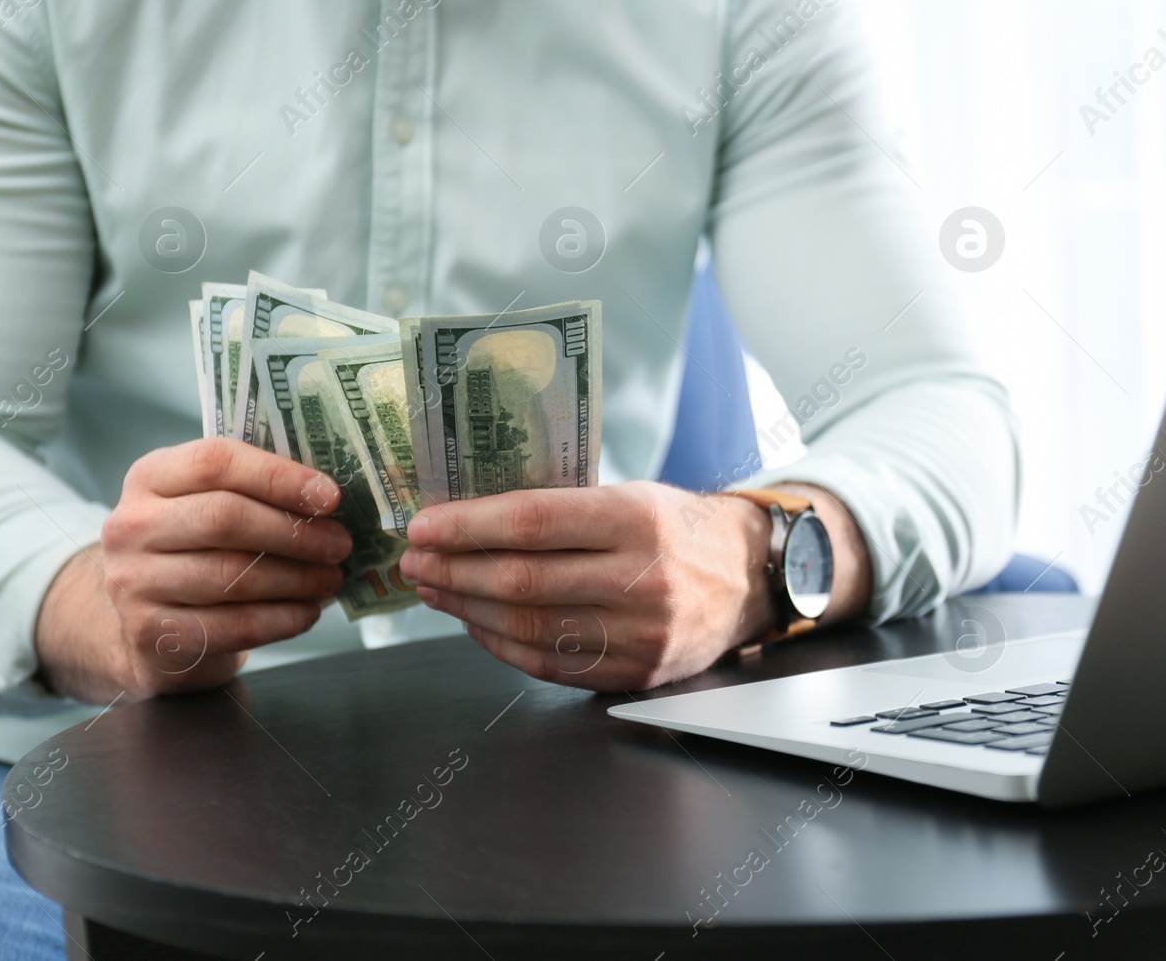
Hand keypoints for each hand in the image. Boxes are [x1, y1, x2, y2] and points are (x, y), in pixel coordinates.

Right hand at [35, 438, 351, 702]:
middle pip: (225, 518)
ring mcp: (133, 582)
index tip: (331, 497)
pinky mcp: (151, 634)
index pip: (215, 462)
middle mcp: (131, 526)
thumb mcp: (209, 506)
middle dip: (295, 533)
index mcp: (150, 477)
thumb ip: (255, 492)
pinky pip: (233, 625)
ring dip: (297, 579)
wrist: (150, 626)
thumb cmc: (197, 552)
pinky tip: (307, 613)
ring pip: (232, 575)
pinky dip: (282, 619)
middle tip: (339, 545)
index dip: (279, 477)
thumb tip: (329, 498)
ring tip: (331, 579)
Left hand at [401, 481, 872, 690]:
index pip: (532, 522)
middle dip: (453, 570)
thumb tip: (470, 517)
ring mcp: (641, 632)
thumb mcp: (634, 494)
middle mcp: (642, 578)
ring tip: (434, 589)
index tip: (423, 526)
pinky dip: (502, 644)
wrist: (750, 578)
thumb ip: (564, 508)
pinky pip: (551, 663)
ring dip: (467, 608)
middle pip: (521, 579)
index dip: (467, 527)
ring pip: (529, 626)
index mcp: (638, 518)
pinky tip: (476, 623)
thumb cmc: (680, 527)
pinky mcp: (637, 671)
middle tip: (414, 560)